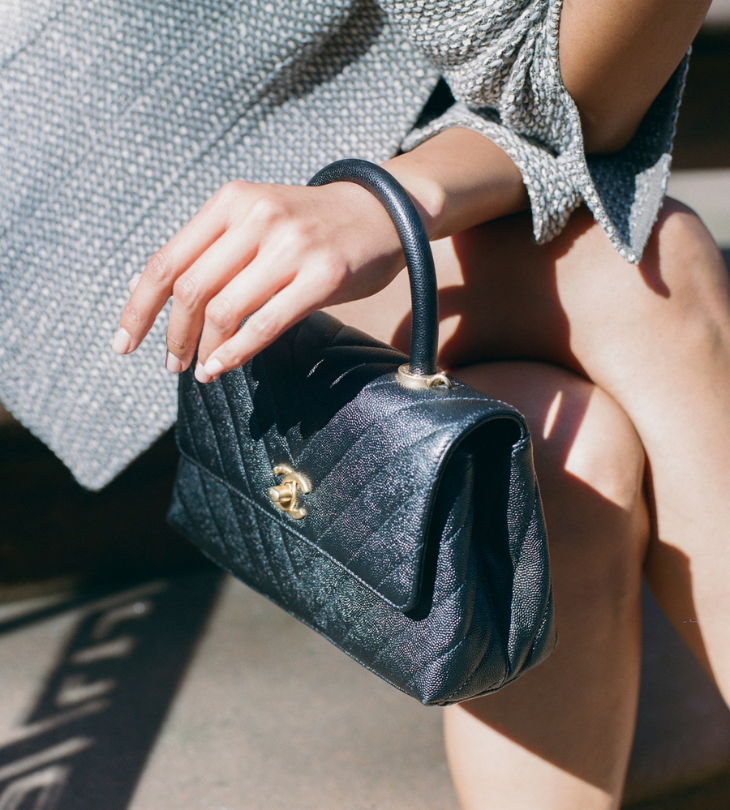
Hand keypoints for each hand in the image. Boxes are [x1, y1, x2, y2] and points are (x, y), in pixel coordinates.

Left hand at [112, 179, 404, 381]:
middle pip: (191, 290)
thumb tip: (150, 295)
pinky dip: (237, 353)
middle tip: (172, 363)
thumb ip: (209, 250)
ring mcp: (291, 246)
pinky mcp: (323, 276)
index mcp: (230, 201)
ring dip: (205, 350)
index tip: (125, 342)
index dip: (139, 307)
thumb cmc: (311, 225)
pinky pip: (266, 324)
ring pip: (225, 310)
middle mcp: (256, 217)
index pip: (166, 260)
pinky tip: (223, 368)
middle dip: (173, 336)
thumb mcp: (254, 218)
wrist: (383, 210)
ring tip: (201, 370)